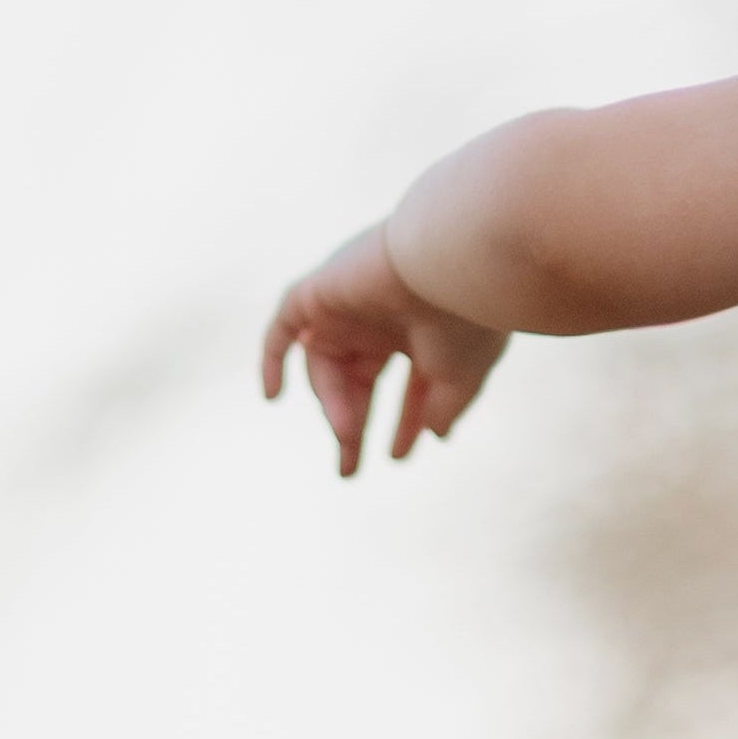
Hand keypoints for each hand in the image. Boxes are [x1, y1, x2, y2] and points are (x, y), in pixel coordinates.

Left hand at [259, 226, 508, 473]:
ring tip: (346, 432)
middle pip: (358, 381)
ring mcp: (349, 305)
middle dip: (353, 426)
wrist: (451, 266)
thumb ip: (444, 408)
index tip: (398, 458)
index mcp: (424, 334)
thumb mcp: (461, 379)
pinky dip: (272, 359)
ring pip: (328, 367)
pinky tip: (271, 398)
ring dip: (334, 404)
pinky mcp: (320, 292)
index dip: (402, 424)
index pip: (406, 386)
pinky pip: (283, 328)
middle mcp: (384, 319)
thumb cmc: (466, 320)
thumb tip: (436, 435)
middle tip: (348, 472)